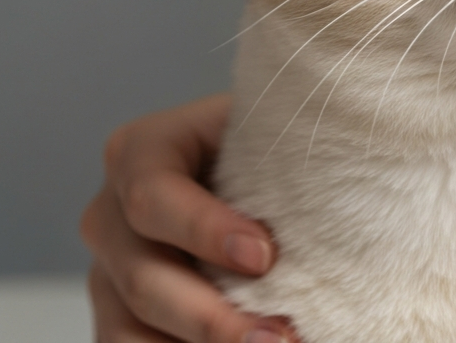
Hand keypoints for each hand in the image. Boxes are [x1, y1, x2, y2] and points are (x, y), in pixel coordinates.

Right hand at [81, 94, 296, 342]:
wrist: (260, 174)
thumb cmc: (274, 149)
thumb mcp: (278, 132)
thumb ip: (295, 153)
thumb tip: (346, 191)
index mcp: (140, 153)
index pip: (153, 195)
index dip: (203, 229)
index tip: (264, 257)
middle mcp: (111, 216)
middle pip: (143, 279)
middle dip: (212, 318)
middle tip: (279, 337)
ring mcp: (109, 273)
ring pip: (131, 330)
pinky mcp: (119, 317)